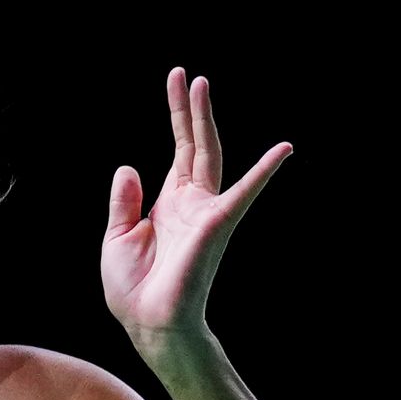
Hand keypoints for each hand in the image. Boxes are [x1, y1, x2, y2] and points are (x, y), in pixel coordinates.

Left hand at [99, 69, 291, 361]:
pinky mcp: (216, 223)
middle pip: (194, 143)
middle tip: (187, 75)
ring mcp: (205, 210)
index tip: (175, 80)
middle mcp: (191, 202)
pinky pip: (244, 192)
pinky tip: (283, 149)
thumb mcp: (117, 239)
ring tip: (201, 84)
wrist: (150, 324)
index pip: (177, 149)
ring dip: (205, 119)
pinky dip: (264, 171)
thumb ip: (124, 202)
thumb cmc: (134, 291)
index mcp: (168, 203)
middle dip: (190, 108)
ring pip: (209, 154)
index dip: (176, 116)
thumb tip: (128, 166)